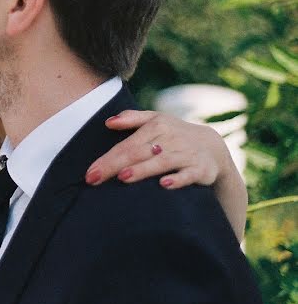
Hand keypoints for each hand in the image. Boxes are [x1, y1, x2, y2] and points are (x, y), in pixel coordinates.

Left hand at [85, 110, 235, 188]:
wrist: (212, 146)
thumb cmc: (173, 134)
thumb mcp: (155, 120)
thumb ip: (131, 118)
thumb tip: (108, 122)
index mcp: (155, 127)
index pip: (126, 144)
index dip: (107, 158)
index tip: (90, 172)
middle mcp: (170, 139)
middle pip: (138, 153)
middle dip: (115, 165)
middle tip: (94, 179)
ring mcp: (186, 154)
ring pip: (161, 162)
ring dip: (143, 170)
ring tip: (123, 177)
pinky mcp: (201, 169)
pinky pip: (189, 174)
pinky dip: (178, 179)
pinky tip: (164, 185)